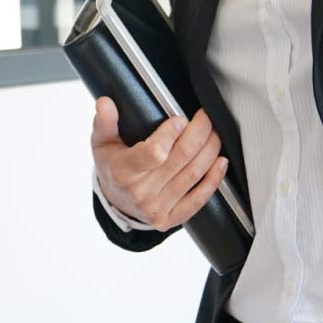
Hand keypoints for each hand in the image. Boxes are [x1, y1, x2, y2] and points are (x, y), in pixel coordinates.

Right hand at [92, 99, 227, 230]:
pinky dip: (214, 179)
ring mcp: (157, 208)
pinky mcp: (170, 218)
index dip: (172, 134)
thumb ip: (105, 122)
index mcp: (122, 172)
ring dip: (210, 150)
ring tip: (214, 134)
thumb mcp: (102, 144)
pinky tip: (220, 163)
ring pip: (194, 173)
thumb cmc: (112, 168)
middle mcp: (140, 192)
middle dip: (200, 133)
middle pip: (182, 157)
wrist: (116, 202)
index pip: (155, 152)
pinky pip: (199, 199)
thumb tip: (105, 103)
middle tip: (205, 118)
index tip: (180, 120)